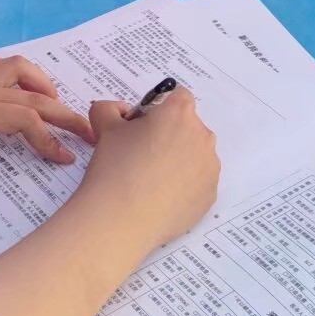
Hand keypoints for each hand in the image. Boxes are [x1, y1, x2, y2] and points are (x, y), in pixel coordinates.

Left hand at [0, 54, 96, 195]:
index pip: (23, 121)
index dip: (48, 139)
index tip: (65, 159)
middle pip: (34, 96)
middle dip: (65, 114)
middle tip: (90, 131)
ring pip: (22, 73)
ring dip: (47, 87)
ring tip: (58, 107)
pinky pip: (4, 67)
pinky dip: (24, 74)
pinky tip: (25, 88)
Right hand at [76, 90, 218, 246]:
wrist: (122, 219)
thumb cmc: (114, 167)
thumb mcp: (104, 127)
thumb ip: (109, 109)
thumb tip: (119, 112)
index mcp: (179, 114)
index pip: (178, 96)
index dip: (159, 109)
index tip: (143, 126)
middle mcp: (202, 136)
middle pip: (188, 127)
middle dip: (170, 135)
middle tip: (142, 155)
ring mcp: (210, 168)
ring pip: (195, 155)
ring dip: (179, 160)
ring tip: (151, 180)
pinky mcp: (210, 195)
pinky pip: (198, 182)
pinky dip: (184, 186)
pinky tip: (160, 198)